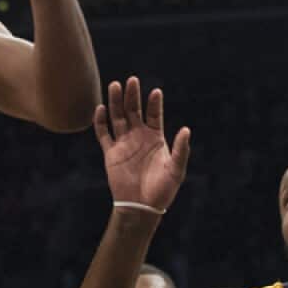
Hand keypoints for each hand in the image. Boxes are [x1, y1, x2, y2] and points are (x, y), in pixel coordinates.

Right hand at [93, 76, 190, 212]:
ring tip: (115, 85)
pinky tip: (101, 108)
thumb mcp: (176, 169)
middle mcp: (138, 137)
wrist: (142, 206)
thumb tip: (186, 129)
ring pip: (117, 117)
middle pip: (134, 111)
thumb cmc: (163, 189)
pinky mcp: (111, 153)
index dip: (154, 103)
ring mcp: (124, 143)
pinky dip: (100, 121)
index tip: (155, 92)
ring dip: (116, 102)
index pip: (153, 115)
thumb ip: (181, 149)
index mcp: (155, 138)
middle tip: (131, 80)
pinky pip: (104, 134)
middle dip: (132, 96)